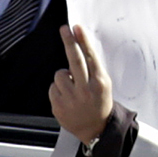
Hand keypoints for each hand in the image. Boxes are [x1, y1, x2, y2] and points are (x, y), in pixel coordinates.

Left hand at [49, 25, 112, 144]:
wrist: (95, 128)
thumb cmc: (100, 102)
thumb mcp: (104, 84)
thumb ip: (93, 69)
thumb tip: (81, 48)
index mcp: (99, 82)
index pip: (90, 56)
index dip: (83, 41)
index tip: (77, 28)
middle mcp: (85, 89)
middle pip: (75, 60)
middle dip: (69, 42)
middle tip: (64, 29)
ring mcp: (71, 98)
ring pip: (60, 74)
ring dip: (63, 76)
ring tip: (71, 85)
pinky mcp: (59, 106)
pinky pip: (53, 88)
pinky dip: (58, 88)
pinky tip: (66, 95)